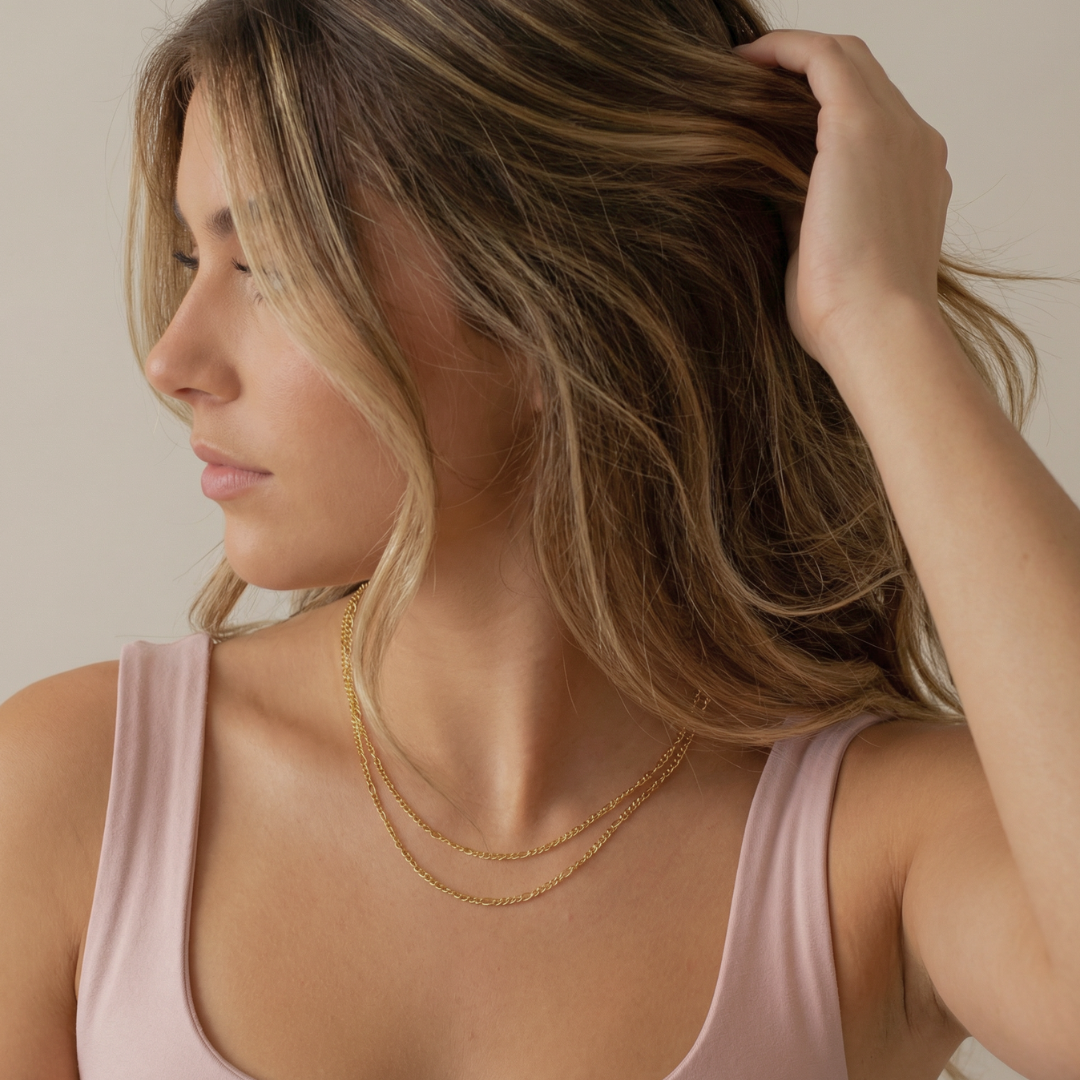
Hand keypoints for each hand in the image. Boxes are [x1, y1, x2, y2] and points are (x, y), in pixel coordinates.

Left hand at [735, 32, 952, 374]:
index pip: (873, 116)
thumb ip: (806, 218)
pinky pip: (822, 58)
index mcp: (913, 179)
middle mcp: (914, 145)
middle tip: (750, 84)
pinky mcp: (862, 128)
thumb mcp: (827, 259)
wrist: (878, 330)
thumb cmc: (848, 319)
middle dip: (806, 71)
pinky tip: (742, 62)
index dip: (821, 104)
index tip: (772, 112)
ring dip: (793, 57)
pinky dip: (783, 50)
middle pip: (863, 76)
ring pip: (846, 59)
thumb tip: (761, 198)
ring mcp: (896, 132)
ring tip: (742, 71)